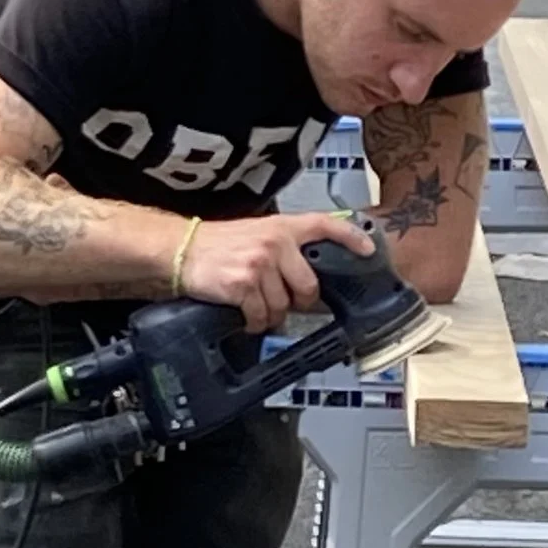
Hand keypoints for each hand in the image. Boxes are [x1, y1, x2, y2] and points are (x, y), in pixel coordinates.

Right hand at [177, 211, 373, 332]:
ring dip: (270, 314)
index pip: (325, 225)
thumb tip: (309, 273)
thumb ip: (283, 247)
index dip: (351, 237)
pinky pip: (260, 317)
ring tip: (254, 305)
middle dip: (299, 302)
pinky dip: (253, 323)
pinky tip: (243, 315)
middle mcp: (274, 243)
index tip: (368, 250)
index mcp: (281, 227)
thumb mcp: (255, 232)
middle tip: (283, 301)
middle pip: (309, 286)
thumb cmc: (217, 244)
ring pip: (284, 306)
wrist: (180, 250)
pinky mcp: (243, 286)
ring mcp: (259, 265)